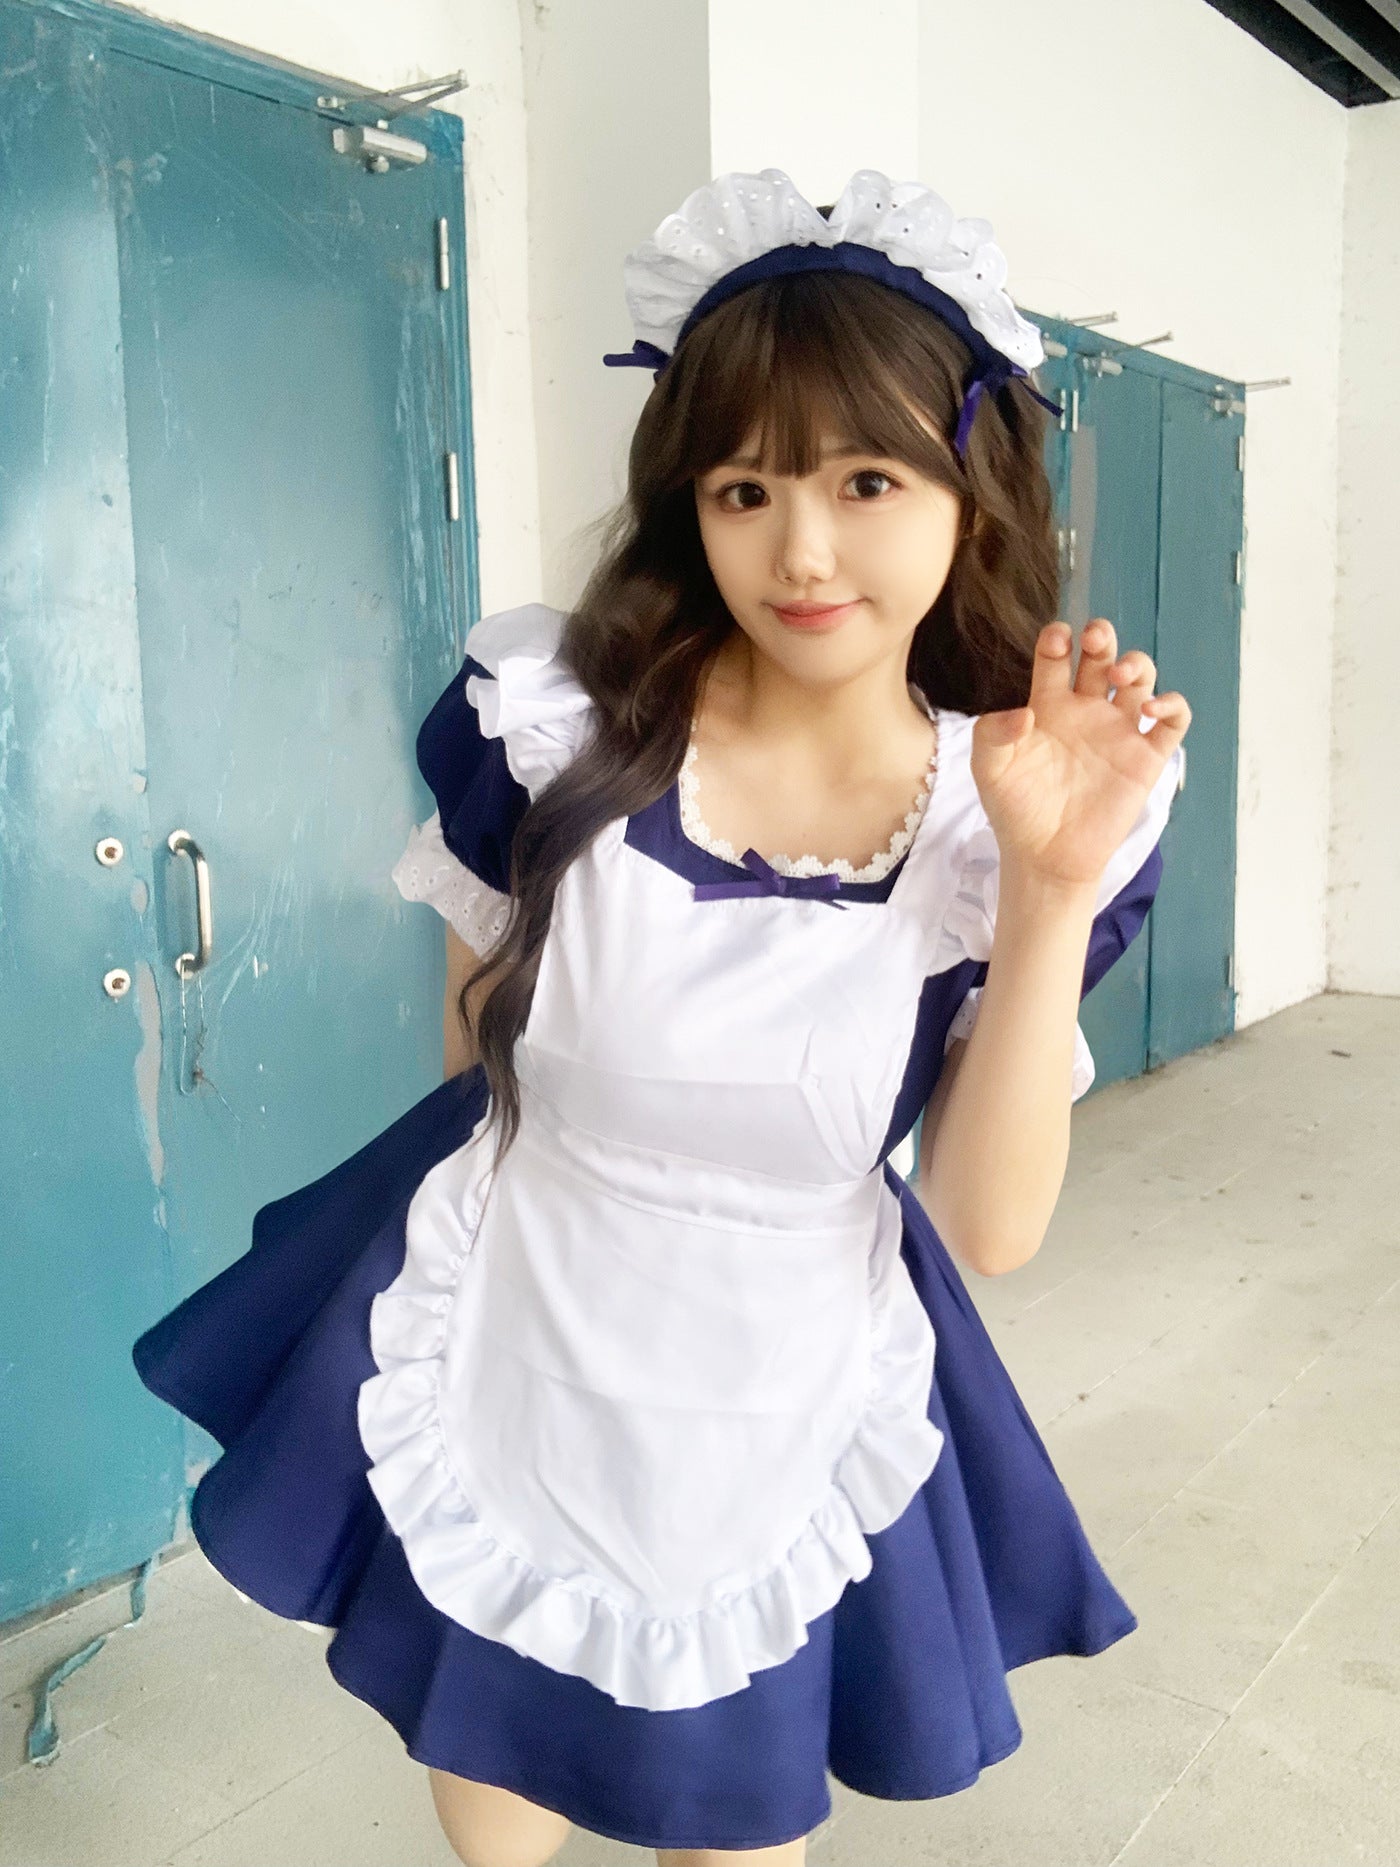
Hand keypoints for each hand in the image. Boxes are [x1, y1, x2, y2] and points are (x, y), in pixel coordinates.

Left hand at [970, 619, 1190, 890]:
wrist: (1044, 858)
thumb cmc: (1014, 811)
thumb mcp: (988, 771)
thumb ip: (992, 734)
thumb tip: (1024, 712)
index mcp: (1048, 704)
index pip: (1057, 656)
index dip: (1057, 639)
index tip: (1056, 639)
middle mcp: (1086, 711)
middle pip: (1102, 656)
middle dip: (1102, 636)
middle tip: (1095, 635)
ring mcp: (1117, 732)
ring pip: (1140, 679)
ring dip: (1137, 664)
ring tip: (1120, 676)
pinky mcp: (1145, 759)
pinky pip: (1173, 722)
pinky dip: (1171, 706)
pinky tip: (1149, 710)